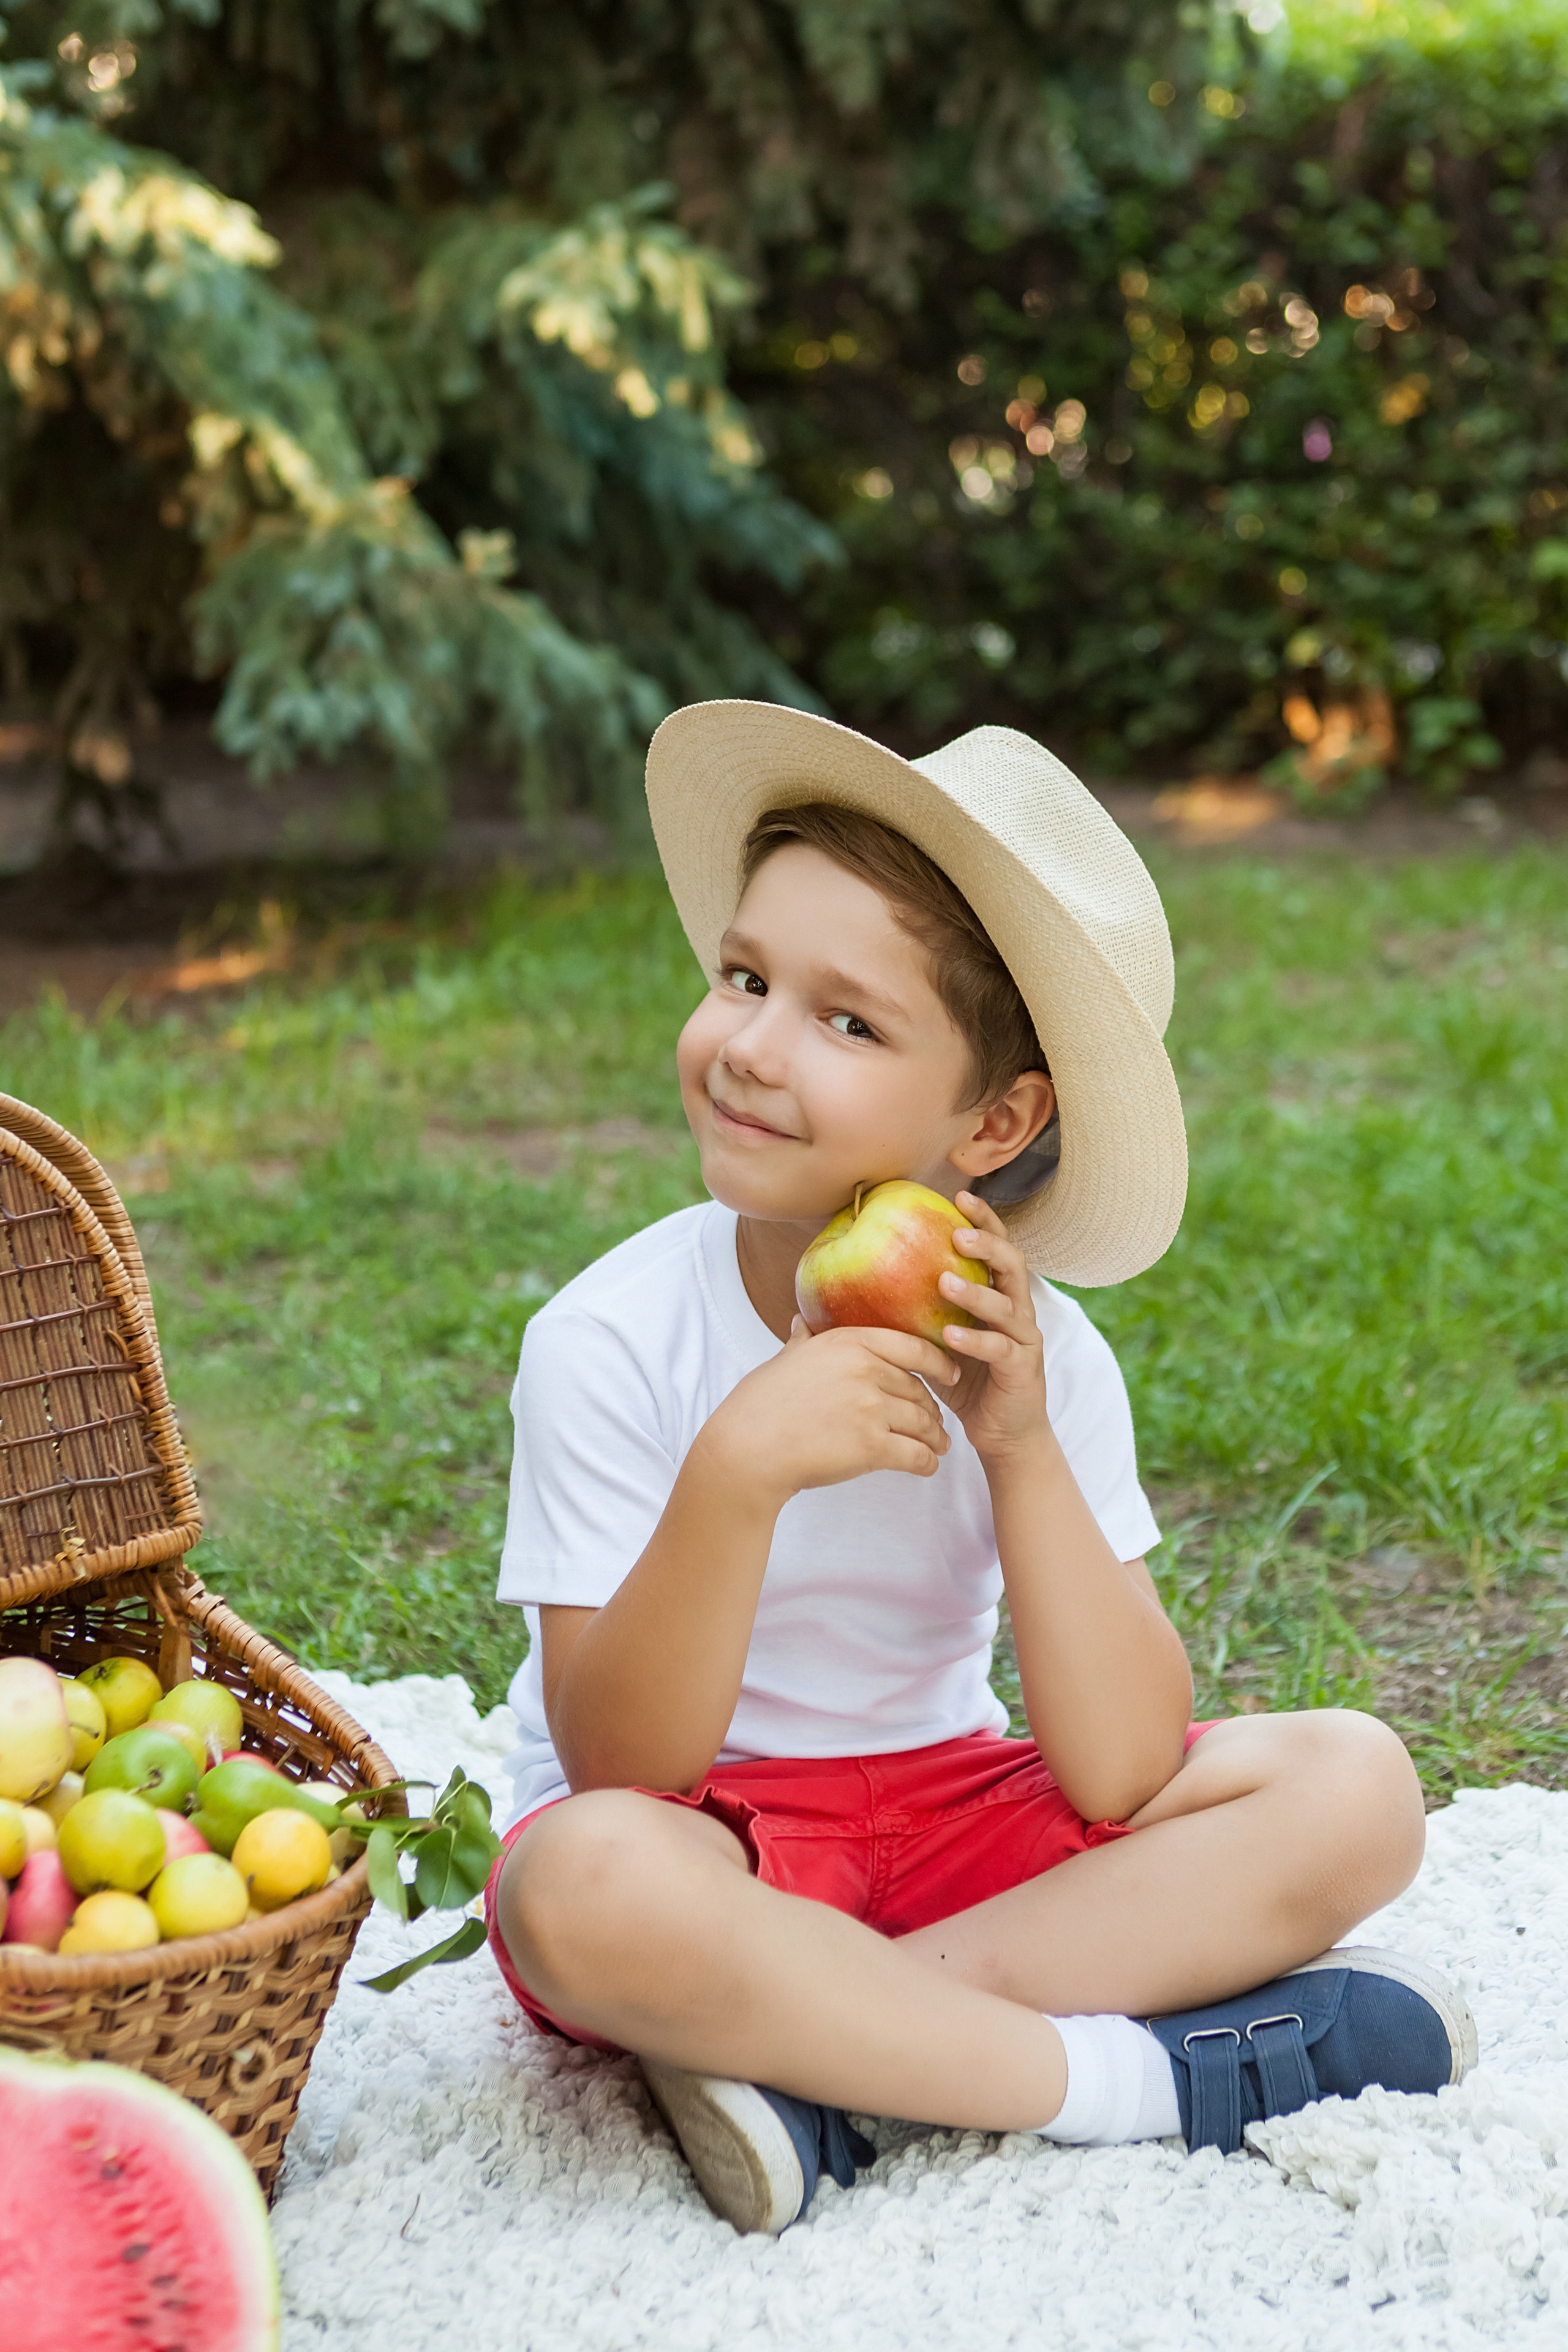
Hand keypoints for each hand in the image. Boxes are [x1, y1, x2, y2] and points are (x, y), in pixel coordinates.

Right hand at [701, 1319, 956, 1506]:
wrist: (746, 1449)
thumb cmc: (759, 1405)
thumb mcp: (783, 1361)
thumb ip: (802, 1342)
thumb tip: (801, 1324)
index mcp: (847, 1343)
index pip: (911, 1346)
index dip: (938, 1362)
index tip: (949, 1373)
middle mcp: (865, 1370)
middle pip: (918, 1389)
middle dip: (932, 1409)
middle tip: (937, 1423)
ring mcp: (870, 1408)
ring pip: (922, 1422)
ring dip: (935, 1437)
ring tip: (939, 1446)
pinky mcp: (871, 1446)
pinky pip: (916, 1454)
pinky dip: (927, 1462)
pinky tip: (927, 1466)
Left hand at [936, 1190, 1050, 1463]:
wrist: (1003, 1434)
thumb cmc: (965, 1381)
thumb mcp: (936, 1341)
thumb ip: (915, 1313)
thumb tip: (859, 1287)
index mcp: (1000, 1295)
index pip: (996, 1247)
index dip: (983, 1219)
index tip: (957, 1194)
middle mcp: (1018, 1310)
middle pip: (1012, 1264)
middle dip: (986, 1243)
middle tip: (956, 1232)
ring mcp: (1024, 1339)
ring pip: (1008, 1304)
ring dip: (976, 1291)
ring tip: (945, 1281)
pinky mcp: (1022, 1369)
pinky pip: (1001, 1349)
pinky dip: (976, 1340)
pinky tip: (951, 1336)